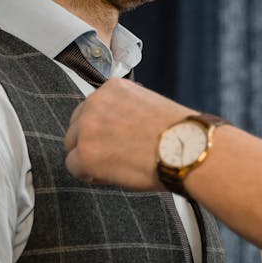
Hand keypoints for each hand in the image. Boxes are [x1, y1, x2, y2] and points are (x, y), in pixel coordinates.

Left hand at [64, 78, 192, 190]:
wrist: (189, 149)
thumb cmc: (179, 133)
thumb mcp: (150, 105)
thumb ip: (126, 110)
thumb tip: (119, 128)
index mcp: (113, 88)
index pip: (92, 108)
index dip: (103, 128)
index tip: (116, 139)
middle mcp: (95, 103)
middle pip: (76, 126)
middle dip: (92, 142)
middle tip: (117, 155)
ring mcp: (87, 128)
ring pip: (73, 146)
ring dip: (90, 157)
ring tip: (118, 165)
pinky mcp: (86, 153)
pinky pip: (74, 167)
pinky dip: (90, 174)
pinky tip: (113, 175)